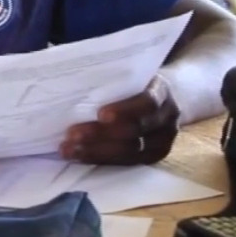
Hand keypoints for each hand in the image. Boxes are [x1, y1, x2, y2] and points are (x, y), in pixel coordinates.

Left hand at [60, 75, 179, 164]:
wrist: (162, 97)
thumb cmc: (136, 81)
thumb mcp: (131, 73)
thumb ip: (112, 78)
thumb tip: (70, 80)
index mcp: (162, 91)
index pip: (148, 102)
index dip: (125, 110)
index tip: (100, 114)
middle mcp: (167, 118)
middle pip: (136, 131)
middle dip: (101, 135)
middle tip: (72, 135)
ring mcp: (162, 141)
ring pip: (130, 152)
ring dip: (96, 152)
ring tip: (68, 150)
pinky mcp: (153, 157)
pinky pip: (127, 163)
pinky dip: (101, 160)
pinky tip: (79, 157)